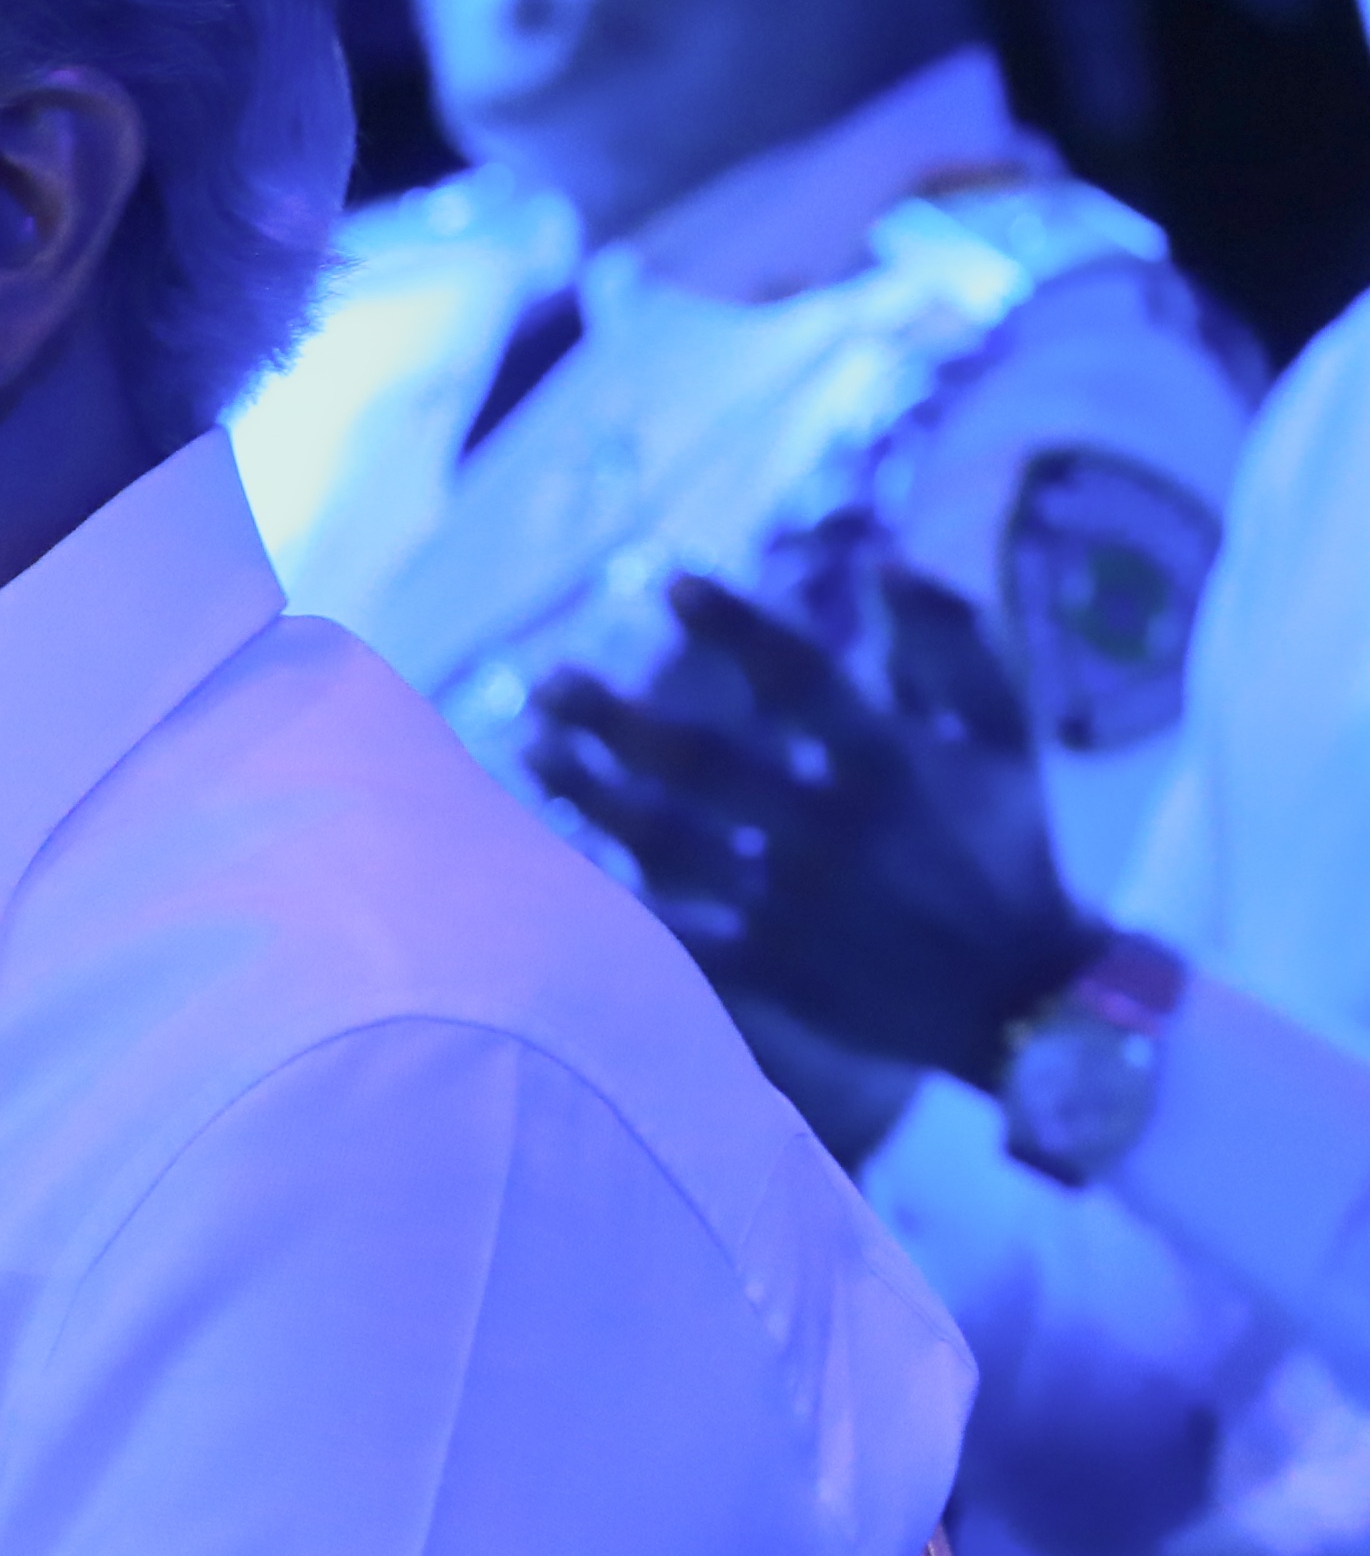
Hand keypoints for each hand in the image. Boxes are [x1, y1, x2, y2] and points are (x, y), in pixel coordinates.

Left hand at [533, 569, 1091, 1084]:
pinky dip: (609, 895)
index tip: (672, 583)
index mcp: (890, 766)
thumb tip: (889, 559)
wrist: (1020, 997)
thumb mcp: (1001, 736)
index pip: (803, 680)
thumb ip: (953, 646)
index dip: (737, 629)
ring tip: (534, 748)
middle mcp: (832, 832)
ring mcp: (792, 906)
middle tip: (552, 681)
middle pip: (704, 766)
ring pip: (668, 845)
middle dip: (619, 720)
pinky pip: (669, 932)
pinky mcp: (767, 971)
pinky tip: (546, 855)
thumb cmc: (1005, 845)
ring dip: (593, 795)